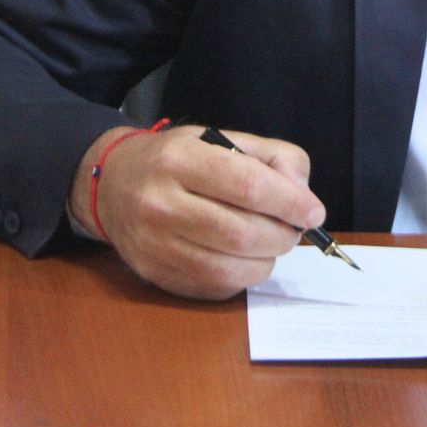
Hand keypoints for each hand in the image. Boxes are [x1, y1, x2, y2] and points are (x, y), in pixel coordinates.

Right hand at [71, 124, 327, 299]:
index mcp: (180, 159)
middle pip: (241, 233)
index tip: (314, 212)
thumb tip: (302, 194)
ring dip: (265, 261)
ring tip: (270, 244)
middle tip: (294, 230)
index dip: (289, 203)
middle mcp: (160, 202)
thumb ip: (272, 157)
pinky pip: (214, 287)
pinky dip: (242, 277)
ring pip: (229, 268)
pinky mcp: (155, 274)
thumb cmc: (177, 160)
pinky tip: (243, 258)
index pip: (247, 186)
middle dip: (282, 236)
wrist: (112, 184)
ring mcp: (153, 244)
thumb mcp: (222, 139)